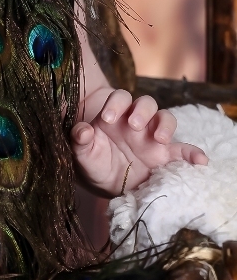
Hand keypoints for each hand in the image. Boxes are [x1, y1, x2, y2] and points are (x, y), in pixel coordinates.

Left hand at [70, 90, 207, 195]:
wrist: (103, 181)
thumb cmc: (93, 160)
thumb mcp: (82, 152)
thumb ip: (80, 140)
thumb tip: (82, 131)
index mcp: (115, 116)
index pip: (120, 98)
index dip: (115, 104)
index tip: (106, 118)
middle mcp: (136, 121)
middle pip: (146, 104)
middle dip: (142, 111)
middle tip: (134, 125)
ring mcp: (152, 137)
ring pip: (165, 119)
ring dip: (165, 125)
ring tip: (160, 139)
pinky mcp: (164, 156)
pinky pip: (183, 151)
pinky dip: (193, 154)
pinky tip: (200, 161)